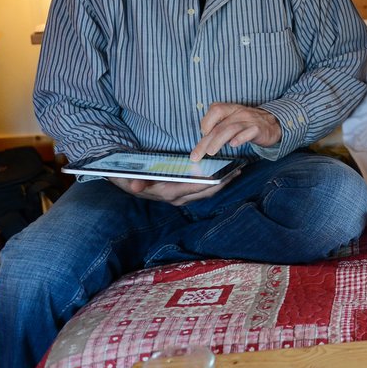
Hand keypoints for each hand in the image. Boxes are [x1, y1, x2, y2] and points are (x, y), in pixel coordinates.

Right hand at [107, 175, 227, 205]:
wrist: (127, 183)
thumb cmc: (131, 178)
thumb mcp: (129, 178)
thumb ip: (134, 182)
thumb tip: (136, 187)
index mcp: (168, 193)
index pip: (194, 188)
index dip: (210, 183)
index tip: (225, 175)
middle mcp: (178, 197)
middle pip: (206, 192)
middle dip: (223, 182)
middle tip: (238, 170)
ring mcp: (182, 196)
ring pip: (207, 192)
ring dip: (222, 182)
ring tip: (237, 170)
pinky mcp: (184, 192)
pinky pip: (203, 190)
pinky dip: (215, 182)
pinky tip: (226, 173)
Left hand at [191, 103, 281, 160]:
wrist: (274, 124)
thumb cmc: (249, 124)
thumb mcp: (234, 120)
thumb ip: (220, 126)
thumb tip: (203, 141)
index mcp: (232, 109)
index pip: (215, 109)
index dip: (206, 122)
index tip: (203, 135)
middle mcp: (240, 113)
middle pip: (219, 126)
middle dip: (205, 141)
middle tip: (196, 156)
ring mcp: (250, 120)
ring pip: (231, 129)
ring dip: (218, 141)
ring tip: (210, 152)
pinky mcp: (259, 129)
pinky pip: (249, 132)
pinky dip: (240, 138)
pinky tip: (233, 145)